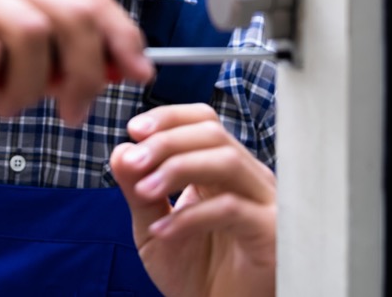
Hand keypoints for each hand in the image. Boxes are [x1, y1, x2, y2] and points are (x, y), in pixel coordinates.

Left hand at [110, 104, 275, 296]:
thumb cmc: (192, 273)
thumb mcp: (152, 229)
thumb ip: (137, 191)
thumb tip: (120, 150)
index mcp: (221, 168)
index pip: (203, 121)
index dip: (169, 118)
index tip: (133, 130)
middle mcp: (247, 177)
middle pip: (212, 133)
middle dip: (166, 141)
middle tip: (132, 162)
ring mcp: (264, 202)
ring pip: (226, 161)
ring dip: (177, 168)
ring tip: (143, 190)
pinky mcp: (270, 232)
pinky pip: (232, 208)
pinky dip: (191, 215)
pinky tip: (162, 229)